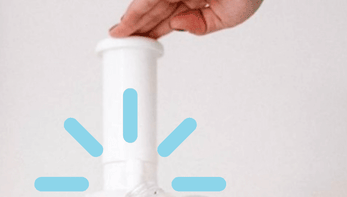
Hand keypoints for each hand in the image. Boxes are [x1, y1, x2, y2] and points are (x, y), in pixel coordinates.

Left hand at [109, 0, 263, 38]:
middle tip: (119, 39)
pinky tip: (125, 23)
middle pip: (154, 11)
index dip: (152, 31)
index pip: (168, 19)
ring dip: (132, 20)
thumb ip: (203, 27)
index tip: (139, 42)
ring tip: (117, 35)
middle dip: (136, 27)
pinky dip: (137, 10)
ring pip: (148, 3)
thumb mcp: (229, 18)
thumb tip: (178, 27)